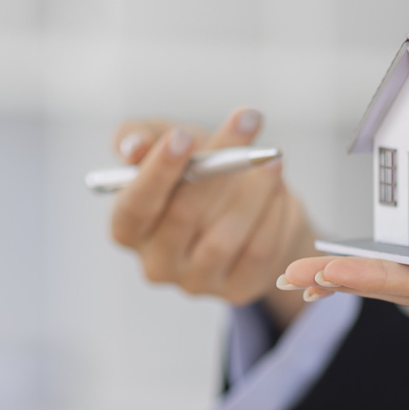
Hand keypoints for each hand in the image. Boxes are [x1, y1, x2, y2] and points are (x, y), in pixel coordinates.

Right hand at [109, 108, 317, 327]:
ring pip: (224, 237)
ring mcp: (196, 282)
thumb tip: (133, 147)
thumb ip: (139, 137)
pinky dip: (272, 215)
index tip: (182, 136)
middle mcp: (156, 263)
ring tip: (271, 158)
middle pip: (183, 216)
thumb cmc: (194, 172)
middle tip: (247, 120)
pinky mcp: (236, 290)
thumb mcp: (163, 143)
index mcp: (128, 229)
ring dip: (253, 190)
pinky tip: (279, 190)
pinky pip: (258, 252)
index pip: (135, 206)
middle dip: (219, 163)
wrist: (244, 207)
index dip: (157, 172)